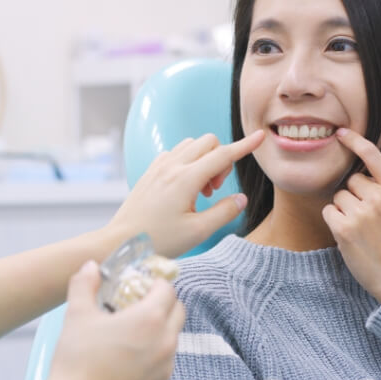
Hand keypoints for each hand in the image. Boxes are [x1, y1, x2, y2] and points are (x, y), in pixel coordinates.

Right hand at [40, 261, 184, 379]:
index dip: (154, 282)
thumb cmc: (77, 361)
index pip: (168, 289)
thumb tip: (90, 266)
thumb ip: (85, 284)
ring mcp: (166, 364)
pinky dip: (157, 348)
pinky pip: (167, 357)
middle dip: (163, 301)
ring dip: (161, 325)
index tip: (139, 284)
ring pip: (174, 334)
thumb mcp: (77, 315)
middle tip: (138, 303)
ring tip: (133, 329)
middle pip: (178, 309)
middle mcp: (165, 340)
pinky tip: (132, 352)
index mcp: (150, 319)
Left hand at [109, 130, 264, 257]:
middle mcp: (172, 166)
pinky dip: (188, 162)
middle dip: (221, 160)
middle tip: (214, 190)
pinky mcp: (150, 172)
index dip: (245, 146)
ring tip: (200, 190)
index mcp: (185, 179)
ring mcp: (158, 167)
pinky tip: (184, 187)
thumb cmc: (158, 240)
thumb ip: (224, 212)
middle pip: (208, 142)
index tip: (260, 137)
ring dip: (204, 160)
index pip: (223, 155)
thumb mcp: (198, 231)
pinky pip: (176, 153)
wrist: (120, 243)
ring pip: (191, 145)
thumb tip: (241, 198)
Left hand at [322, 128, 380, 302]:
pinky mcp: (344, 228)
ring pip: (338, 197)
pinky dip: (334, 221)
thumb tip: (373, 173)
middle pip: (351, 181)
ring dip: (343, 210)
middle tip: (366, 218)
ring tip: (360, 229)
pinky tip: (348, 235)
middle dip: (353, 196)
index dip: (355, 141)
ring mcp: (362, 213)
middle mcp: (380, 198)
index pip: (373, 157)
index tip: (341, 133)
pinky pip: (328, 211)